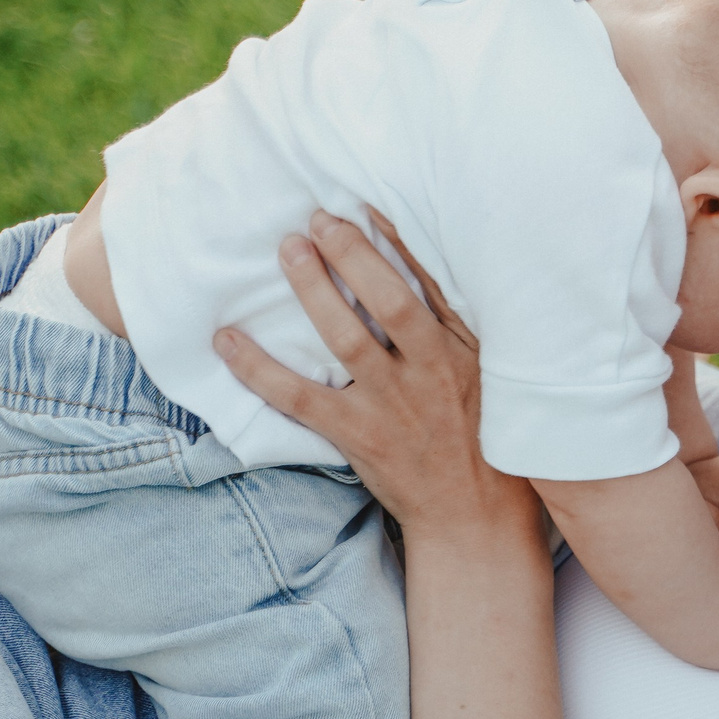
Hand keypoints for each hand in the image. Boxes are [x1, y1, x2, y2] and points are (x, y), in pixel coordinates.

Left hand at [216, 209, 536, 547]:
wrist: (475, 517)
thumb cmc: (485, 439)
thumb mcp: (491, 374)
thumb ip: (461, 326)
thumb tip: (427, 264)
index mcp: (466, 348)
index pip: (433, 282)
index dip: (401, 239)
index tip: (371, 201)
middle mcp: (432, 370)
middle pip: (389, 300)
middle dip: (352, 254)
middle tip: (319, 218)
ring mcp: (394, 404)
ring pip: (346, 338)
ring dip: (314, 289)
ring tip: (289, 250)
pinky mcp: (358, 435)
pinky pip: (298, 397)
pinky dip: (257, 368)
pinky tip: (227, 339)